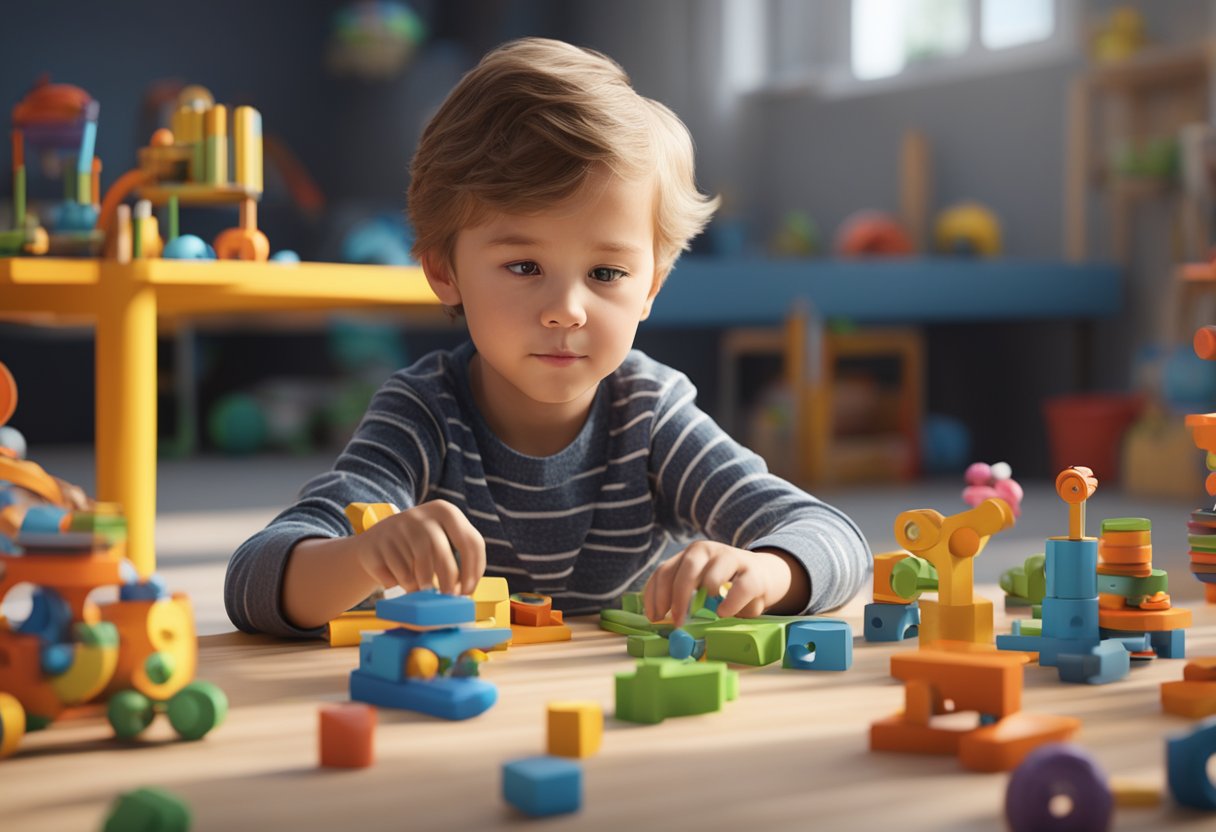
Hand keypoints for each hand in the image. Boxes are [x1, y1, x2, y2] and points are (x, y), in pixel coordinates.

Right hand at [355, 500, 485, 594]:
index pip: (471, 542)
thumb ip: (457, 557)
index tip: (468, 591)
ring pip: (417, 569)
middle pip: (442, 554)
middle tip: (449, 597)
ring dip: (421, 585)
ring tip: (420, 586)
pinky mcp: (377, 545)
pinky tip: (396, 577)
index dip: (474, 571)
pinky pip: (396, 576)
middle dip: (448, 581)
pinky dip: (401, 584)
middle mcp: (421, 516)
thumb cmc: (417, 547)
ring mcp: (396, 528)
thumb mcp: (440, 539)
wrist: (374, 541)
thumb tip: (466, 590)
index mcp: (445, 511)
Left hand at [642, 541, 797, 626]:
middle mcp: (707, 551)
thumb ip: (685, 600)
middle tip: (677, 622)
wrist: (765, 575)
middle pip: (685, 572)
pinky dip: (730, 604)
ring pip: (711, 578)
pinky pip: (740, 588)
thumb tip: (668, 627)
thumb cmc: (726, 586)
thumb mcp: (701, 589)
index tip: (655, 617)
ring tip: (703, 616)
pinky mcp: (753, 572)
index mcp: (689, 555)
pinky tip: (724, 613)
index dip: (655, 596)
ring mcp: (731, 558)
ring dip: (704, 600)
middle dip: (677, 599)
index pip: (664, 571)